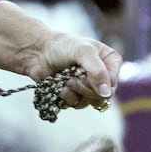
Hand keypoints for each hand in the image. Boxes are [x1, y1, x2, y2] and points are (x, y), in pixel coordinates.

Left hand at [0, 0, 120, 109]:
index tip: (85, 74)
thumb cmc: (62, 46)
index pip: (113, 84)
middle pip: (101, 97)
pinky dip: (65, 96)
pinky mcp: (74, 94)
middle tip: (73, 76)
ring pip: (88, 102)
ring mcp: (88, 85)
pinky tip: (60, 85)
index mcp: (110, 61)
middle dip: (84, 88)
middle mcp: (102, 74)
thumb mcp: (83, 52)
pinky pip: (75, 104)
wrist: (38, 53)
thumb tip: (107, 94)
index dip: (99, 84)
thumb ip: (98, 72)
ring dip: (73, 92)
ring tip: (66, 78)